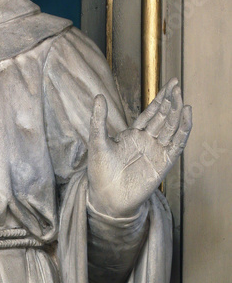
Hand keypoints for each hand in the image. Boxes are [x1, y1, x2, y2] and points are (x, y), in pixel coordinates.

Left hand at [87, 78, 191, 217]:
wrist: (106, 198)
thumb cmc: (99, 173)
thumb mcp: (97, 142)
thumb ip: (98, 120)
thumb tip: (98, 96)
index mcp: (133, 134)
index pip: (151, 112)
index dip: (161, 98)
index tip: (170, 84)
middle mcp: (147, 141)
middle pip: (163, 117)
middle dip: (170, 101)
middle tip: (176, 84)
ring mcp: (156, 151)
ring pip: (171, 128)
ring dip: (177, 112)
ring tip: (181, 97)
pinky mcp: (163, 163)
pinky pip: (177, 143)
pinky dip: (183, 129)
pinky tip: (186, 115)